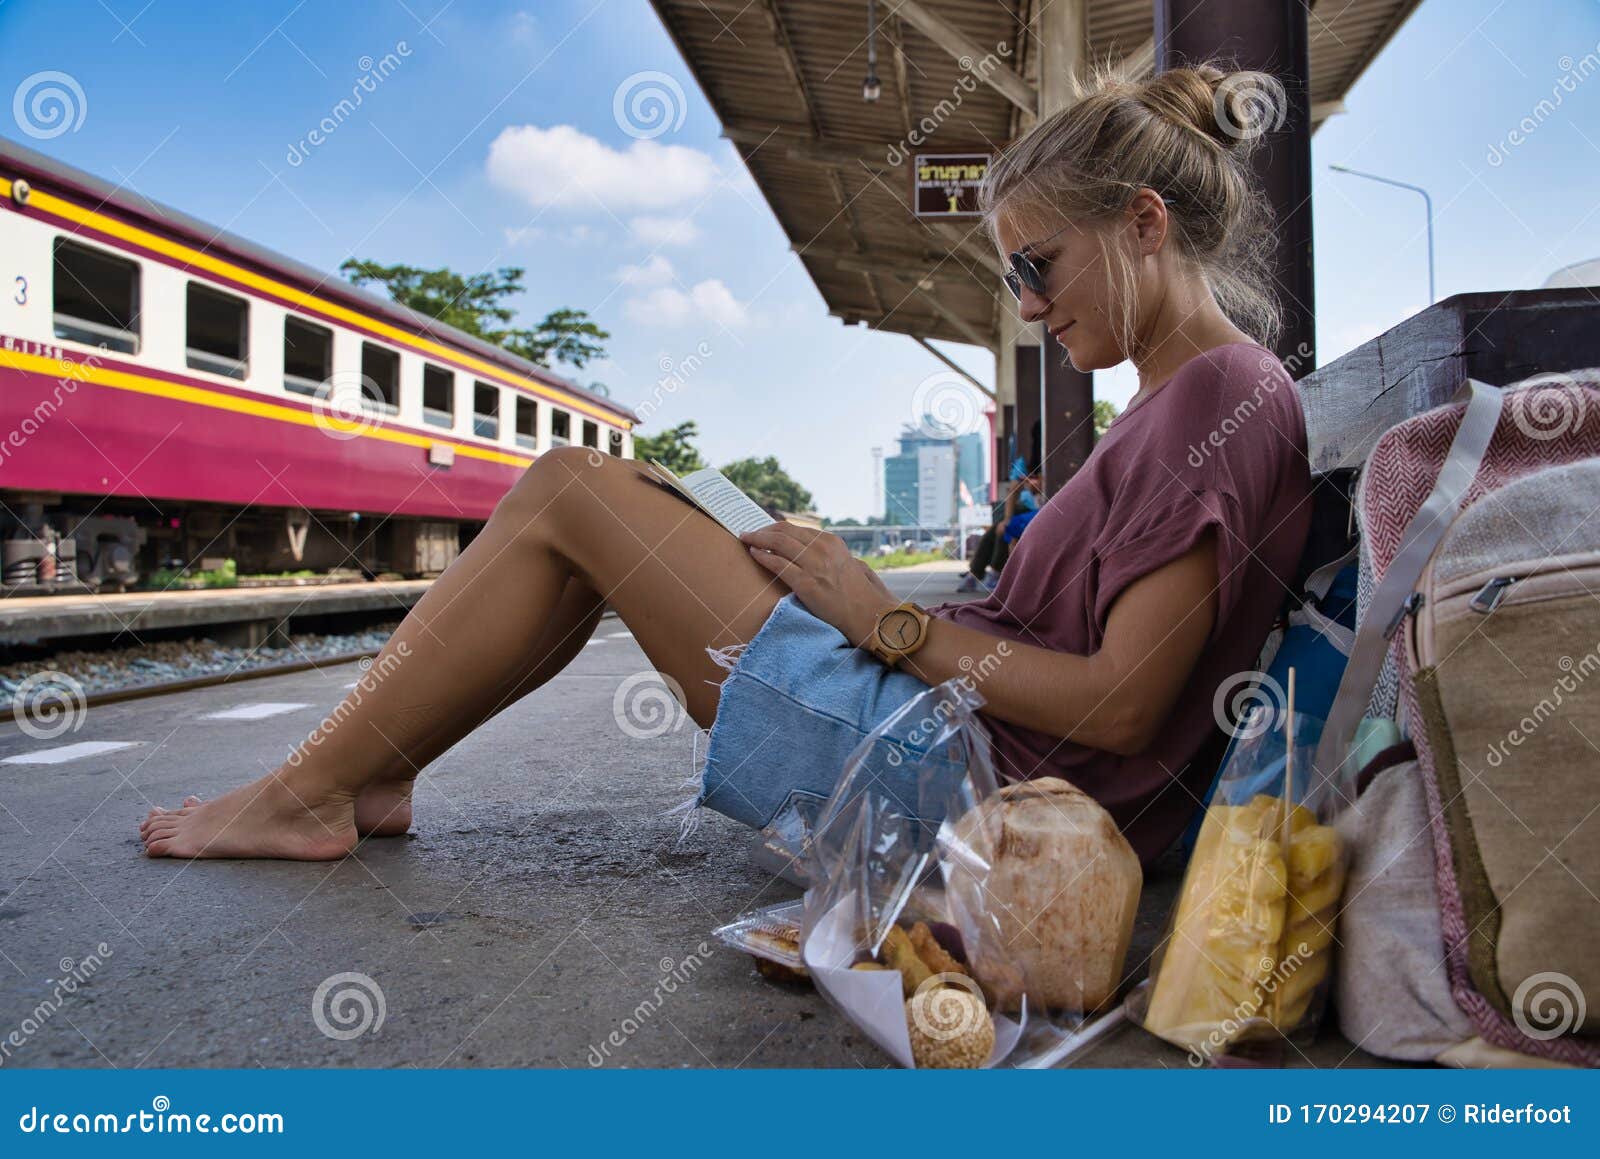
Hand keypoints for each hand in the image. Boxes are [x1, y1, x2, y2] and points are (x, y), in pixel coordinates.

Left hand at [740, 522, 896, 644]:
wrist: (868, 614)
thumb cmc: (855, 593)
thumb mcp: (844, 562)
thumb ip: (825, 552)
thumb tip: (802, 547)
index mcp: (831, 542)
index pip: (795, 528)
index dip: (775, 528)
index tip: (763, 531)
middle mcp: (823, 549)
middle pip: (783, 532)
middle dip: (762, 531)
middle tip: (748, 534)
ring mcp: (814, 565)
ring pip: (778, 543)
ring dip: (757, 539)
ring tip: (746, 540)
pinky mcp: (807, 583)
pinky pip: (778, 564)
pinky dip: (762, 556)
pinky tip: (753, 554)